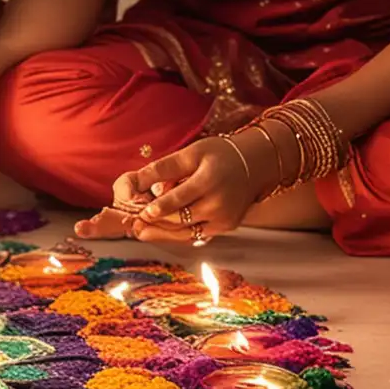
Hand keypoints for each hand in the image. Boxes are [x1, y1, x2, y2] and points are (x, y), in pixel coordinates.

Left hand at [74, 136, 263, 245]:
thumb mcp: (191, 152)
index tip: (140, 213)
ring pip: (187, 233)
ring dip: (163, 234)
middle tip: (134, 226)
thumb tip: (136, 181)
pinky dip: (178, 235)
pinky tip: (161, 232)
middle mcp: (219, 204)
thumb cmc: (219, 155)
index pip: (179, 199)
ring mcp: (224, 220)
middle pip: (181, 220)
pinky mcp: (226, 228)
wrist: (255, 165)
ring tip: (142, 232)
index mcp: (209, 181)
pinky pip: (197, 235)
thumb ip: (163, 168)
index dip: (158, 208)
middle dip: (156, 225)